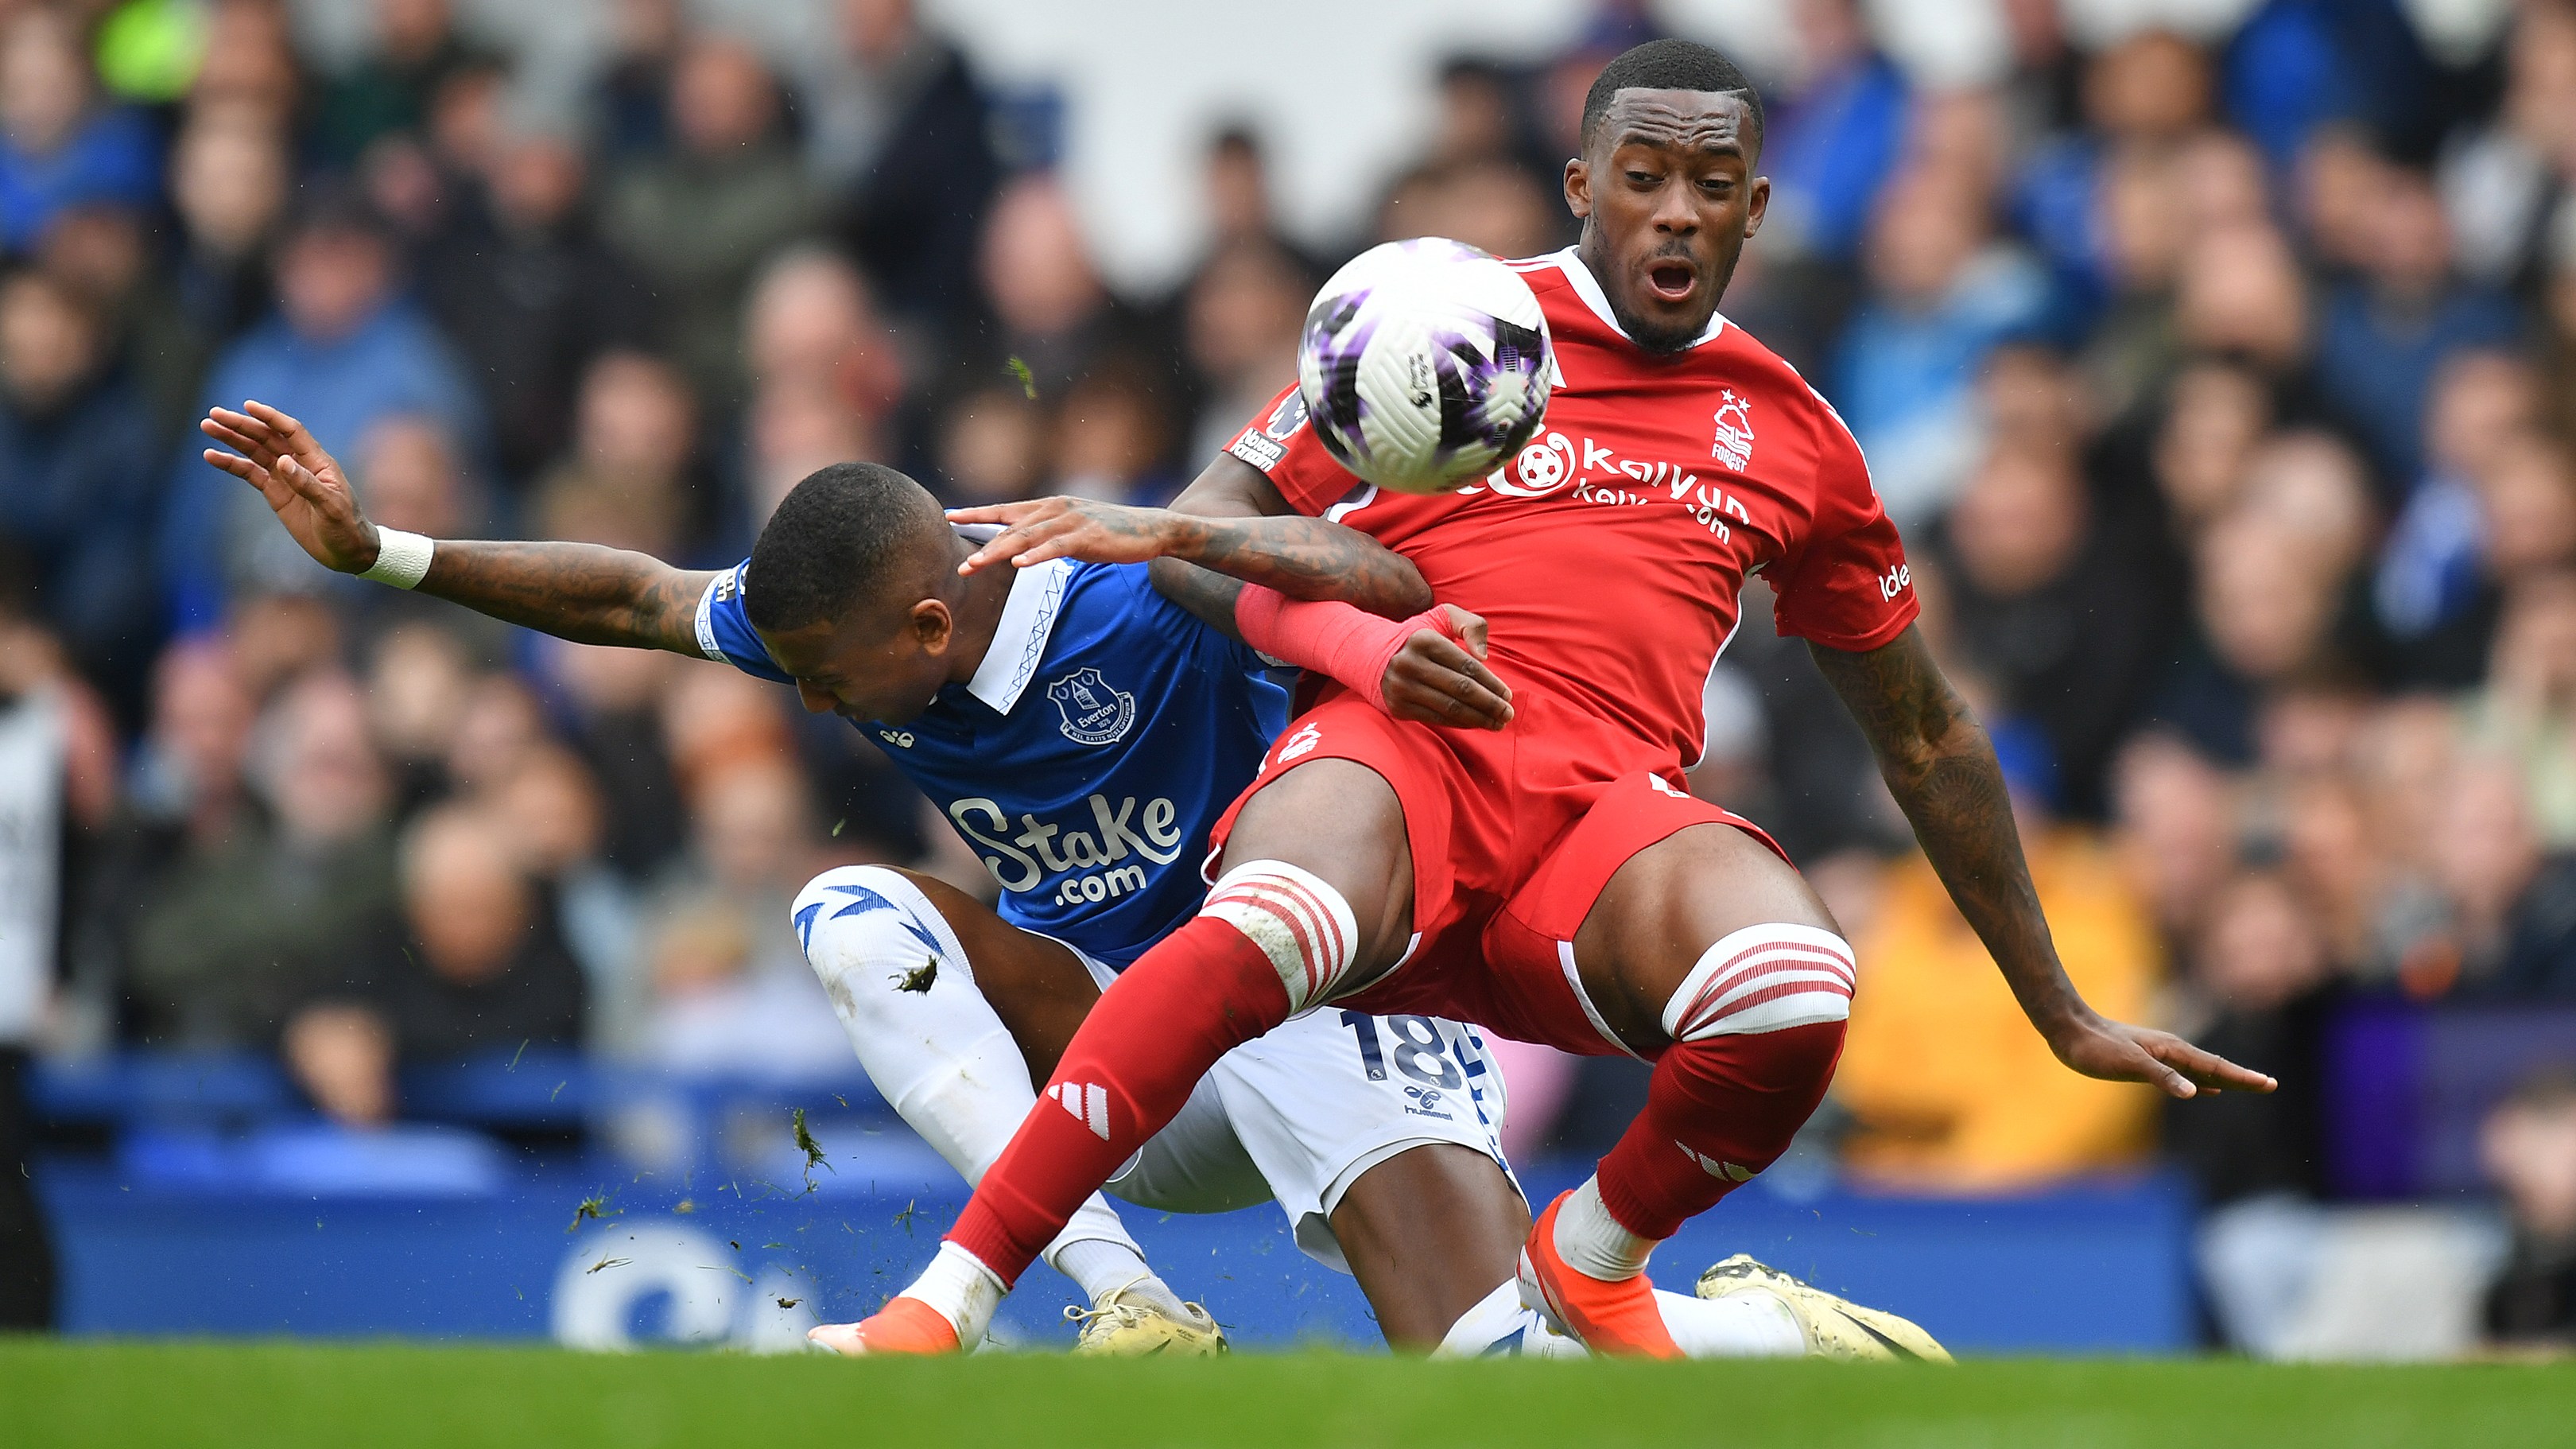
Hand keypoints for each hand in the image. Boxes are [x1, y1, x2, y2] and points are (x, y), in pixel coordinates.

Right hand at [199, 401, 379, 572]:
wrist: (347, 550)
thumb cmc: (346, 525)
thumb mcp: (331, 506)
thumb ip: (308, 484)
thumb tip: (284, 462)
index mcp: (318, 461)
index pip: (291, 431)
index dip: (270, 417)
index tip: (248, 406)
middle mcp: (299, 463)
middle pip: (267, 437)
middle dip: (241, 425)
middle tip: (214, 414)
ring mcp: (285, 477)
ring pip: (255, 451)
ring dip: (232, 439)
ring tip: (207, 427)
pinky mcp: (275, 492)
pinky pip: (250, 473)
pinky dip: (232, 464)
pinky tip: (212, 456)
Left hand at [949, 497, 1185, 573]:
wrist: (1151, 528)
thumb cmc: (1111, 532)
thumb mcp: (1073, 528)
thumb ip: (1047, 534)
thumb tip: (1022, 548)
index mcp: (1049, 506)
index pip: (1005, 509)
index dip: (977, 513)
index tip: (949, 517)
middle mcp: (1056, 508)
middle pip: (1010, 527)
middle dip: (982, 544)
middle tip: (959, 562)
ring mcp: (1072, 521)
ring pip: (1027, 537)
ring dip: (999, 552)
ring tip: (976, 564)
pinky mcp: (1088, 536)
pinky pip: (1056, 547)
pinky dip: (1037, 555)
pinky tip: (1020, 565)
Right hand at [1383, 606, 1513, 730]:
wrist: (1370, 655)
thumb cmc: (1417, 637)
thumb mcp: (1441, 618)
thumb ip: (1470, 625)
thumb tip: (1484, 655)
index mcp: (1424, 639)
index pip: (1467, 665)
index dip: (1491, 682)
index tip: (1508, 694)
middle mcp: (1410, 664)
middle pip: (1461, 689)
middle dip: (1490, 704)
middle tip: (1508, 713)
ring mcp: (1402, 688)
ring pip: (1450, 707)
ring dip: (1479, 718)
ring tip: (1498, 723)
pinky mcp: (1398, 707)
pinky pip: (1436, 719)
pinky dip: (1460, 723)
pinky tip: (1477, 724)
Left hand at [2046, 1011, 2276, 1098]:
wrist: (2069, 1030)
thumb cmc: (2096, 1048)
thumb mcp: (2129, 1065)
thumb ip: (2162, 1078)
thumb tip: (2196, 1093)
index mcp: (2173, 1051)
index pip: (2216, 1067)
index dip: (2242, 1078)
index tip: (2269, 1084)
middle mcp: (2171, 1052)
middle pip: (2215, 1068)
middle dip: (2242, 1078)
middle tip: (2270, 1086)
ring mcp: (2160, 1057)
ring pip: (2201, 1071)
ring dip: (2225, 1080)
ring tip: (2246, 1087)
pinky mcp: (2146, 1063)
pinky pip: (2183, 1075)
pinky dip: (2200, 1082)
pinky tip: (2205, 1090)